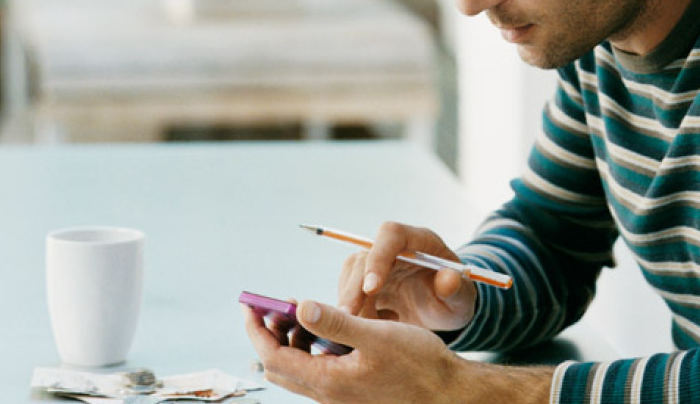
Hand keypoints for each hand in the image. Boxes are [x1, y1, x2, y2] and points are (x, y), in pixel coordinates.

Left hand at [243, 300, 551, 403]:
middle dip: (269, 335)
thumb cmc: (420, 365)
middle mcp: (329, 394)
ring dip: (291, 342)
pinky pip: (318, 373)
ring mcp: (340, 396)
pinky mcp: (353, 393)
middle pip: (280, 367)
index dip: (257, 329)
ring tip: (300, 313)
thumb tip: (300, 306)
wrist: (450, 395)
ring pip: (299, 371)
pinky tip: (329, 330)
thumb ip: (336, 322)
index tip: (249, 305)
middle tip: (269, 307)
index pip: (273, 356)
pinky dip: (311, 350)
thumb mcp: (377, 336)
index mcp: (328, 381)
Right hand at [337, 222, 476, 330]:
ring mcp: (378, 264)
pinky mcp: (366, 281)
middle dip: (354, 288)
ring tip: (366, 331)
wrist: (445, 309)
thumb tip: (448, 280)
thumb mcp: (463, 297)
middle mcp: (394, 247)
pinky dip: (354, 313)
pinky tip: (372, 330)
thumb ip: (457, 289)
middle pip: (364, 257)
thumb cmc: (456, 297)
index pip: (392, 235)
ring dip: (351, 303)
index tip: (372, 288)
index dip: (378, 258)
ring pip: (351, 275)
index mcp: (420, 240)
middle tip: (349, 318)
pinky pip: (349, 293)